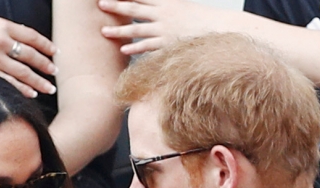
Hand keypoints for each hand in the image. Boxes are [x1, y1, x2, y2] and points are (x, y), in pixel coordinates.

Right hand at [0, 17, 57, 97]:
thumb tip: (16, 43)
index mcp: (0, 25)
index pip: (30, 36)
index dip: (45, 45)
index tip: (54, 52)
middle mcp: (0, 40)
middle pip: (31, 55)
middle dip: (46, 65)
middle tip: (55, 72)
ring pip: (25, 72)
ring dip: (40, 81)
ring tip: (50, 88)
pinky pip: (11, 83)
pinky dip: (23, 89)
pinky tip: (32, 94)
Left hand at [99, 0, 226, 55]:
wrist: (219, 28)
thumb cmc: (200, 19)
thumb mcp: (182, 4)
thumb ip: (166, 4)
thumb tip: (154, 5)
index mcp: (166, 1)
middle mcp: (163, 14)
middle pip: (134, 8)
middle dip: (116, 5)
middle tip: (100, 4)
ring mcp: (164, 29)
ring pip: (137, 28)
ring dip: (119, 30)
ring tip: (104, 31)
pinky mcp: (168, 44)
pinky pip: (148, 46)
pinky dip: (135, 48)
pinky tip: (123, 50)